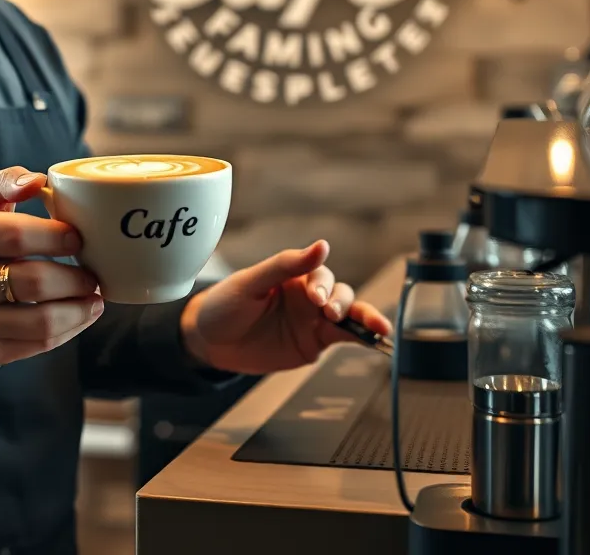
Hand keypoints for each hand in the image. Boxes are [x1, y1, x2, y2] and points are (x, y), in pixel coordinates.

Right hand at [0, 167, 102, 366]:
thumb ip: (4, 181)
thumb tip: (37, 182)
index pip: (17, 236)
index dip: (56, 236)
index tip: (79, 237)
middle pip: (35, 282)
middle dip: (76, 278)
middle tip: (94, 273)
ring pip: (41, 321)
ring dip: (80, 310)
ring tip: (95, 297)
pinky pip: (37, 346)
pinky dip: (68, 331)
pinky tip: (79, 315)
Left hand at [179, 240, 392, 374]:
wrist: (210, 342)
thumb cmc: (226, 304)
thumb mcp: (250, 283)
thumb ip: (284, 265)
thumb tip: (321, 246)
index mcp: (292, 275)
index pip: (319, 272)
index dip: (321, 282)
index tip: (315, 297)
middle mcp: (307, 295)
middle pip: (340, 291)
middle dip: (341, 301)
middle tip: (328, 311)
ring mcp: (313, 319)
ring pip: (349, 313)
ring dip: (363, 317)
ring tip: (373, 327)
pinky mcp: (315, 343)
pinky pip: (346, 338)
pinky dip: (364, 337)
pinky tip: (379, 340)